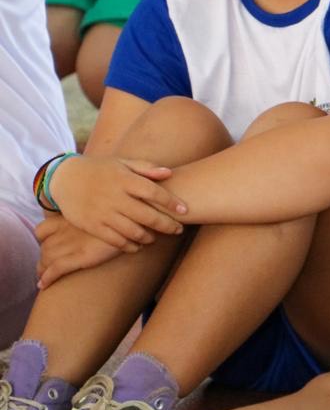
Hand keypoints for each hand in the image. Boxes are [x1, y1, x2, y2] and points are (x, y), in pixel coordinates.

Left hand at [35, 217, 121, 286]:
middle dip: (43, 260)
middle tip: (46, 269)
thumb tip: (86, 231)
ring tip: (44, 279)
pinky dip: (48, 277)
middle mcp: (67, 230)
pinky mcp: (81, 256)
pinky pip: (57, 268)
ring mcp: (73, 243)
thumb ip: (88, 221)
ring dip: (42, 270)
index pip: (42, 230)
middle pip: (44, 247)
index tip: (49, 247)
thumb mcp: (101, 216)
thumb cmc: (122, 222)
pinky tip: (43, 285)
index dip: (43, 241)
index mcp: (70, 219)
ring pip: (47, 259)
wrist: (137, 225)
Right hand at [48, 155, 186, 248]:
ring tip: (156, 237)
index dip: (171, 202)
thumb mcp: (122, 163)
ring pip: (133, 231)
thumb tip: (169, 173)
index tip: (184, 211)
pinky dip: (130, 246)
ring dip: (149, 237)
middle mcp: (115, 197)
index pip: (154, 192)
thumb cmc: (100, 170)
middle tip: (178, 229)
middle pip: (148, 216)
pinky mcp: (92, 225)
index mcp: (124, 180)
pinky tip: (138, 245)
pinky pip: (115, 240)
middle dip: (167, 225)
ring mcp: (103, 213)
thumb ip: (146, 168)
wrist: (64, 178)